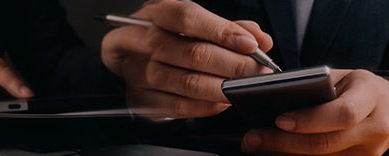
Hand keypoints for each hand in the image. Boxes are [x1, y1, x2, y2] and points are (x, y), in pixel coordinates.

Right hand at [101, 0, 273, 117]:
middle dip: (232, 64)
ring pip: (186, 82)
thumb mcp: (192, 24)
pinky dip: (206, 106)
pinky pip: (177, 106)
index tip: (250, 45)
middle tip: (256, 71)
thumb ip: (226, 28)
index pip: (187, 17)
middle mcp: (140, 40)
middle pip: (191, 52)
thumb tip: (259, 39)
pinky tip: (222, 101)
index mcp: (155, 13)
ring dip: (222, 88)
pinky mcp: (139, 98)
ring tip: (242, 87)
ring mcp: (136, 71)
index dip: (222, 31)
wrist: (129, 61)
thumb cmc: (165, 39)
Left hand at [241, 69, 388, 154]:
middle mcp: (376, 128)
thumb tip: (272, 101)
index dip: (310, 120)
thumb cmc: (356, 88)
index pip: (343, 114)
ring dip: (284, 154)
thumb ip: (315, 87)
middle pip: (327, 143)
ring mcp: (370, 153)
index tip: (279, 119)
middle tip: (253, 138)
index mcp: (372, 96)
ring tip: (256, 145)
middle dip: (285, 143)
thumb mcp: (341, 77)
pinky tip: (274, 152)